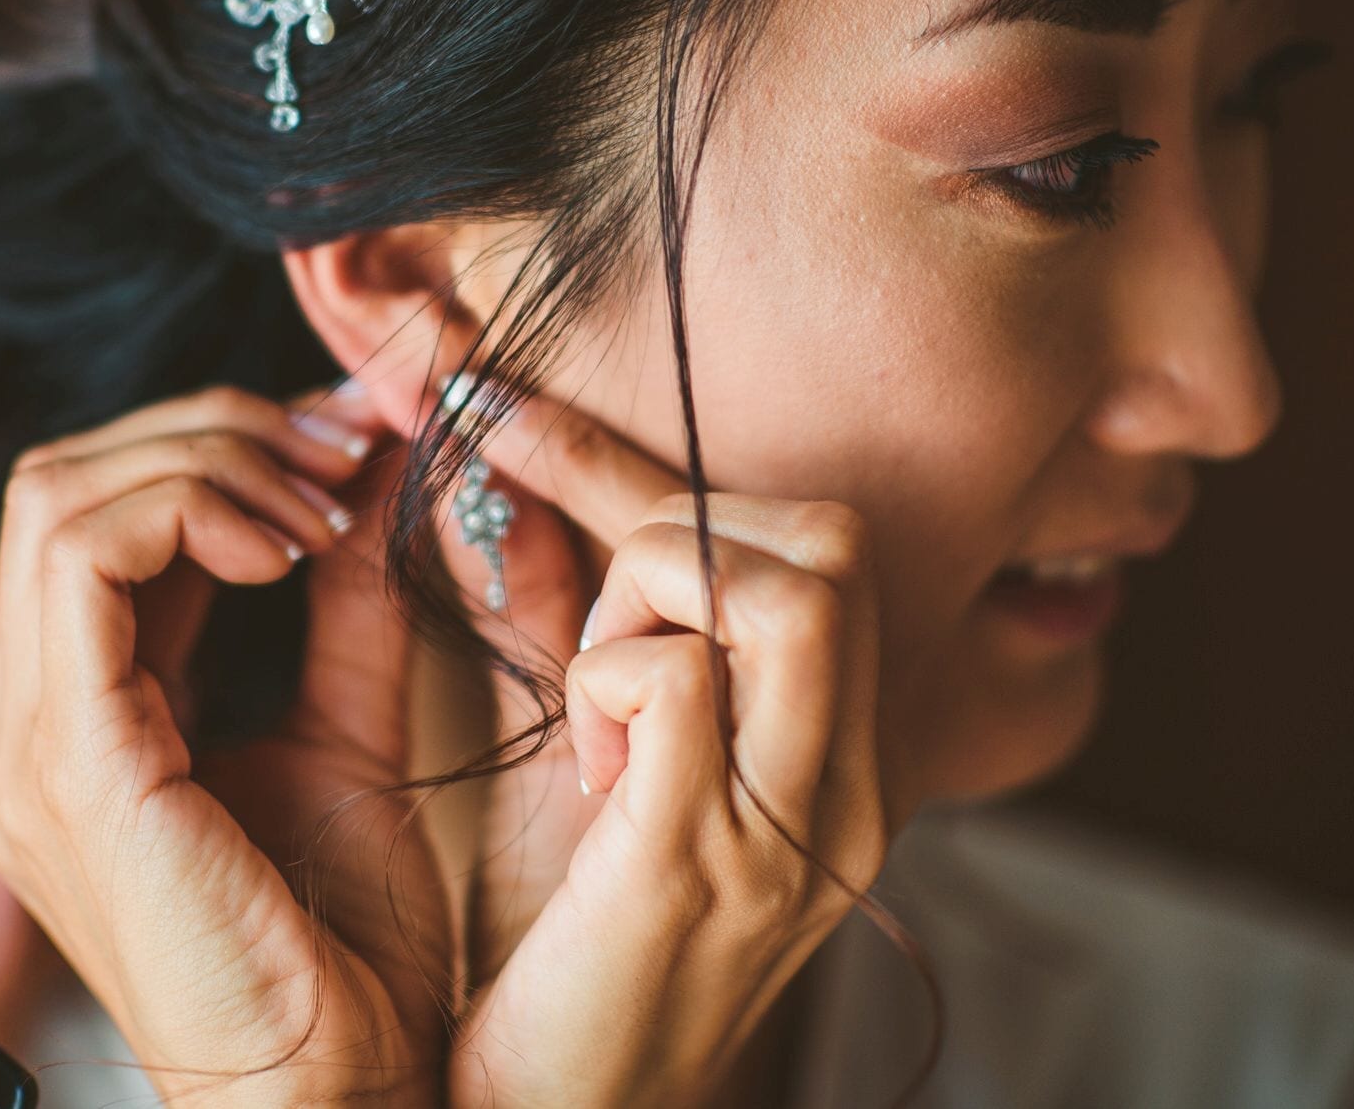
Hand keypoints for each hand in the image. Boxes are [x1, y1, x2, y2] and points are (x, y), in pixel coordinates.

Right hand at [0, 384, 446, 1104]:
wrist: (338, 1093)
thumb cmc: (343, 951)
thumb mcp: (349, 729)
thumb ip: (345, 605)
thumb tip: (365, 470)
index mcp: (75, 727)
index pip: (94, 518)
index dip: (217, 446)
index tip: (348, 435)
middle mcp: (24, 734)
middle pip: (63, 484)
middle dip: (214, 431)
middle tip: (343, 444)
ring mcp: (26, 754)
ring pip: (59, 499)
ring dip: (209, 460)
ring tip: (323, 502)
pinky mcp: (69, 770)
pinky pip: (80, 562)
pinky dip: (187, 511)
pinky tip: (285, 546)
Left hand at [436, 383, 895, 1108]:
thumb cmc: (570, 950)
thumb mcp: (599, 772)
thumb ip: (589, 635)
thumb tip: (513, 489)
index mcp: (838, 752)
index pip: (808, 540)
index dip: (642, 460)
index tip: (506, 404)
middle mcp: (848, 779)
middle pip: (824, 538)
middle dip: (671, 528)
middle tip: (594, 624)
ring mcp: (793, 823)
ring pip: (779, 583)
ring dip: (649, 597)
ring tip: (598, 700)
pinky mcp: (706, 861)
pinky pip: (678, 678)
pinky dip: (608, 677)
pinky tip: (591, 762)